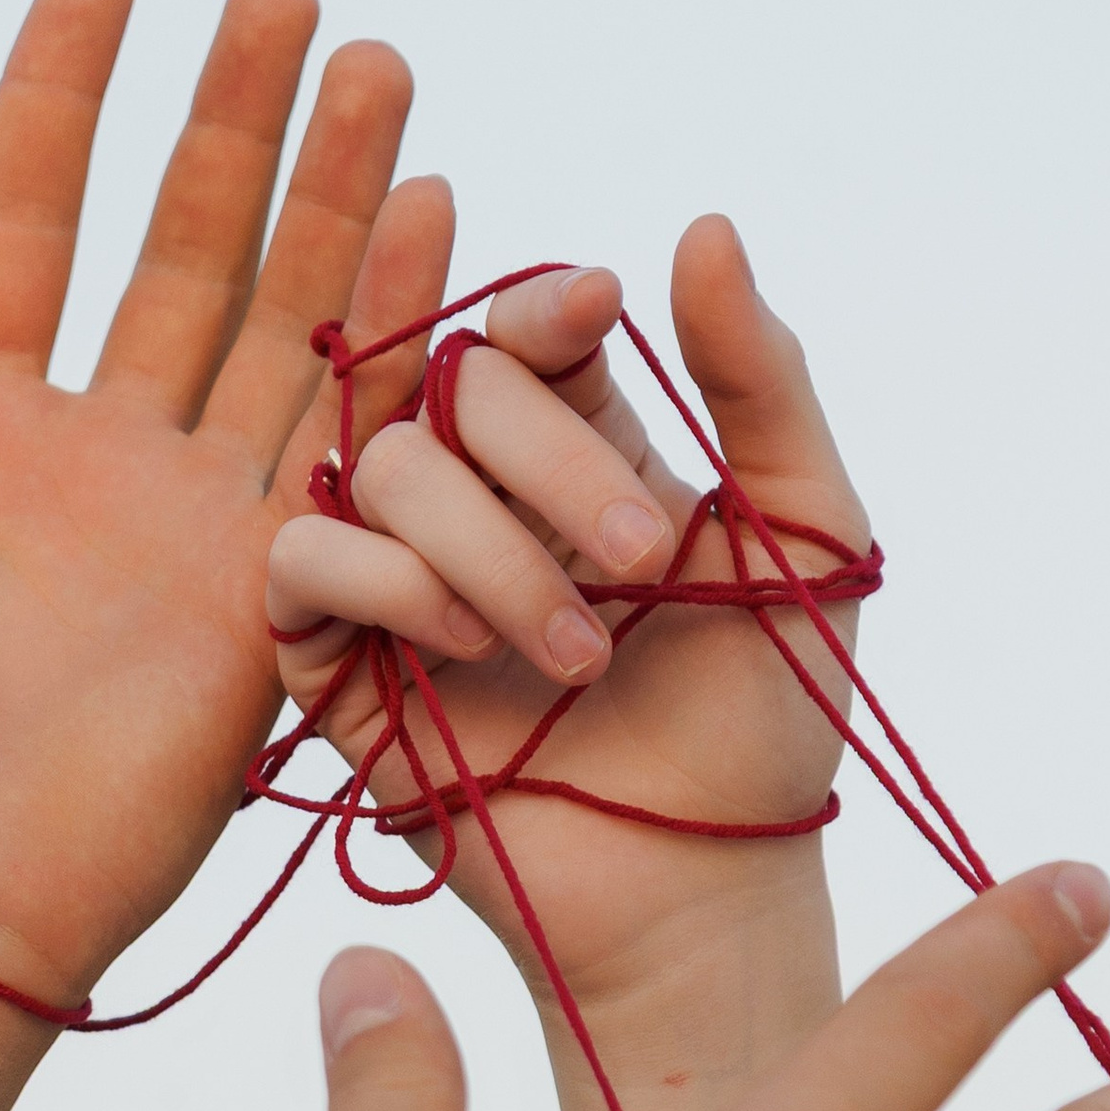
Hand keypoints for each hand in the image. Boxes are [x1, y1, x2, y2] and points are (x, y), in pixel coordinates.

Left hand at [0, 0, 453, 1110]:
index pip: (23, 225)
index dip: (63, 101)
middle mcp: (93, 468)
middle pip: (182, 257)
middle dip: (238, 125)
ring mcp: (193, 530)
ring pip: (282, 325)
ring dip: (337, 198)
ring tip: (378, 67)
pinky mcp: (275, 601)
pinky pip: (348, 443)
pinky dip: (398, 329)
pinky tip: (436, 213)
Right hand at [265, 223, 861, 1110]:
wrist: (706, 888)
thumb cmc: (768, 720)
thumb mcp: (804, 531)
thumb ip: (762, 380)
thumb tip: (702, 222)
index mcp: (578, 451)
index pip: (521, 330)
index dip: (541, 304)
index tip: (596, 311)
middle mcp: (475, 499)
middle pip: (448, 385)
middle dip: (548, 460)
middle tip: (648, 563)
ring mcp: (399, 578)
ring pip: (378, 464)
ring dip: (488, 547)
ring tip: (582, 658)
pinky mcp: (336, 667)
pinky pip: (304, 559)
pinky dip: (384, 580)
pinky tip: (461, 647)